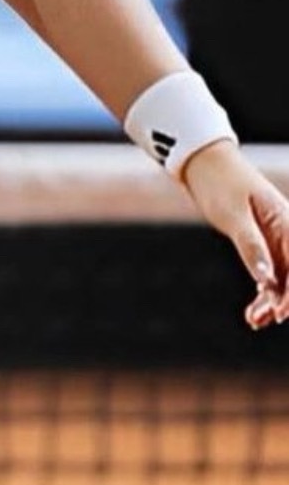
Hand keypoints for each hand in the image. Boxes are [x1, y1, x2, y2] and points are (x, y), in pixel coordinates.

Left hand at [181, 140, 288, 328]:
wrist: (203, 164)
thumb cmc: (220, 183)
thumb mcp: (233, 215)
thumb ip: (251, 246)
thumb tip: (266, 280)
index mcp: (288, 222)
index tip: (281, 313)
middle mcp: (288, 234)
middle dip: (284, 300)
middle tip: (262, 318)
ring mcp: (276, 241)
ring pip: (283, 279)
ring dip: (271, 301)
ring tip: (253, 319)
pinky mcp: (263, 246)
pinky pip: (270, 275)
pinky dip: (263, 293)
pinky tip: (252, 314)